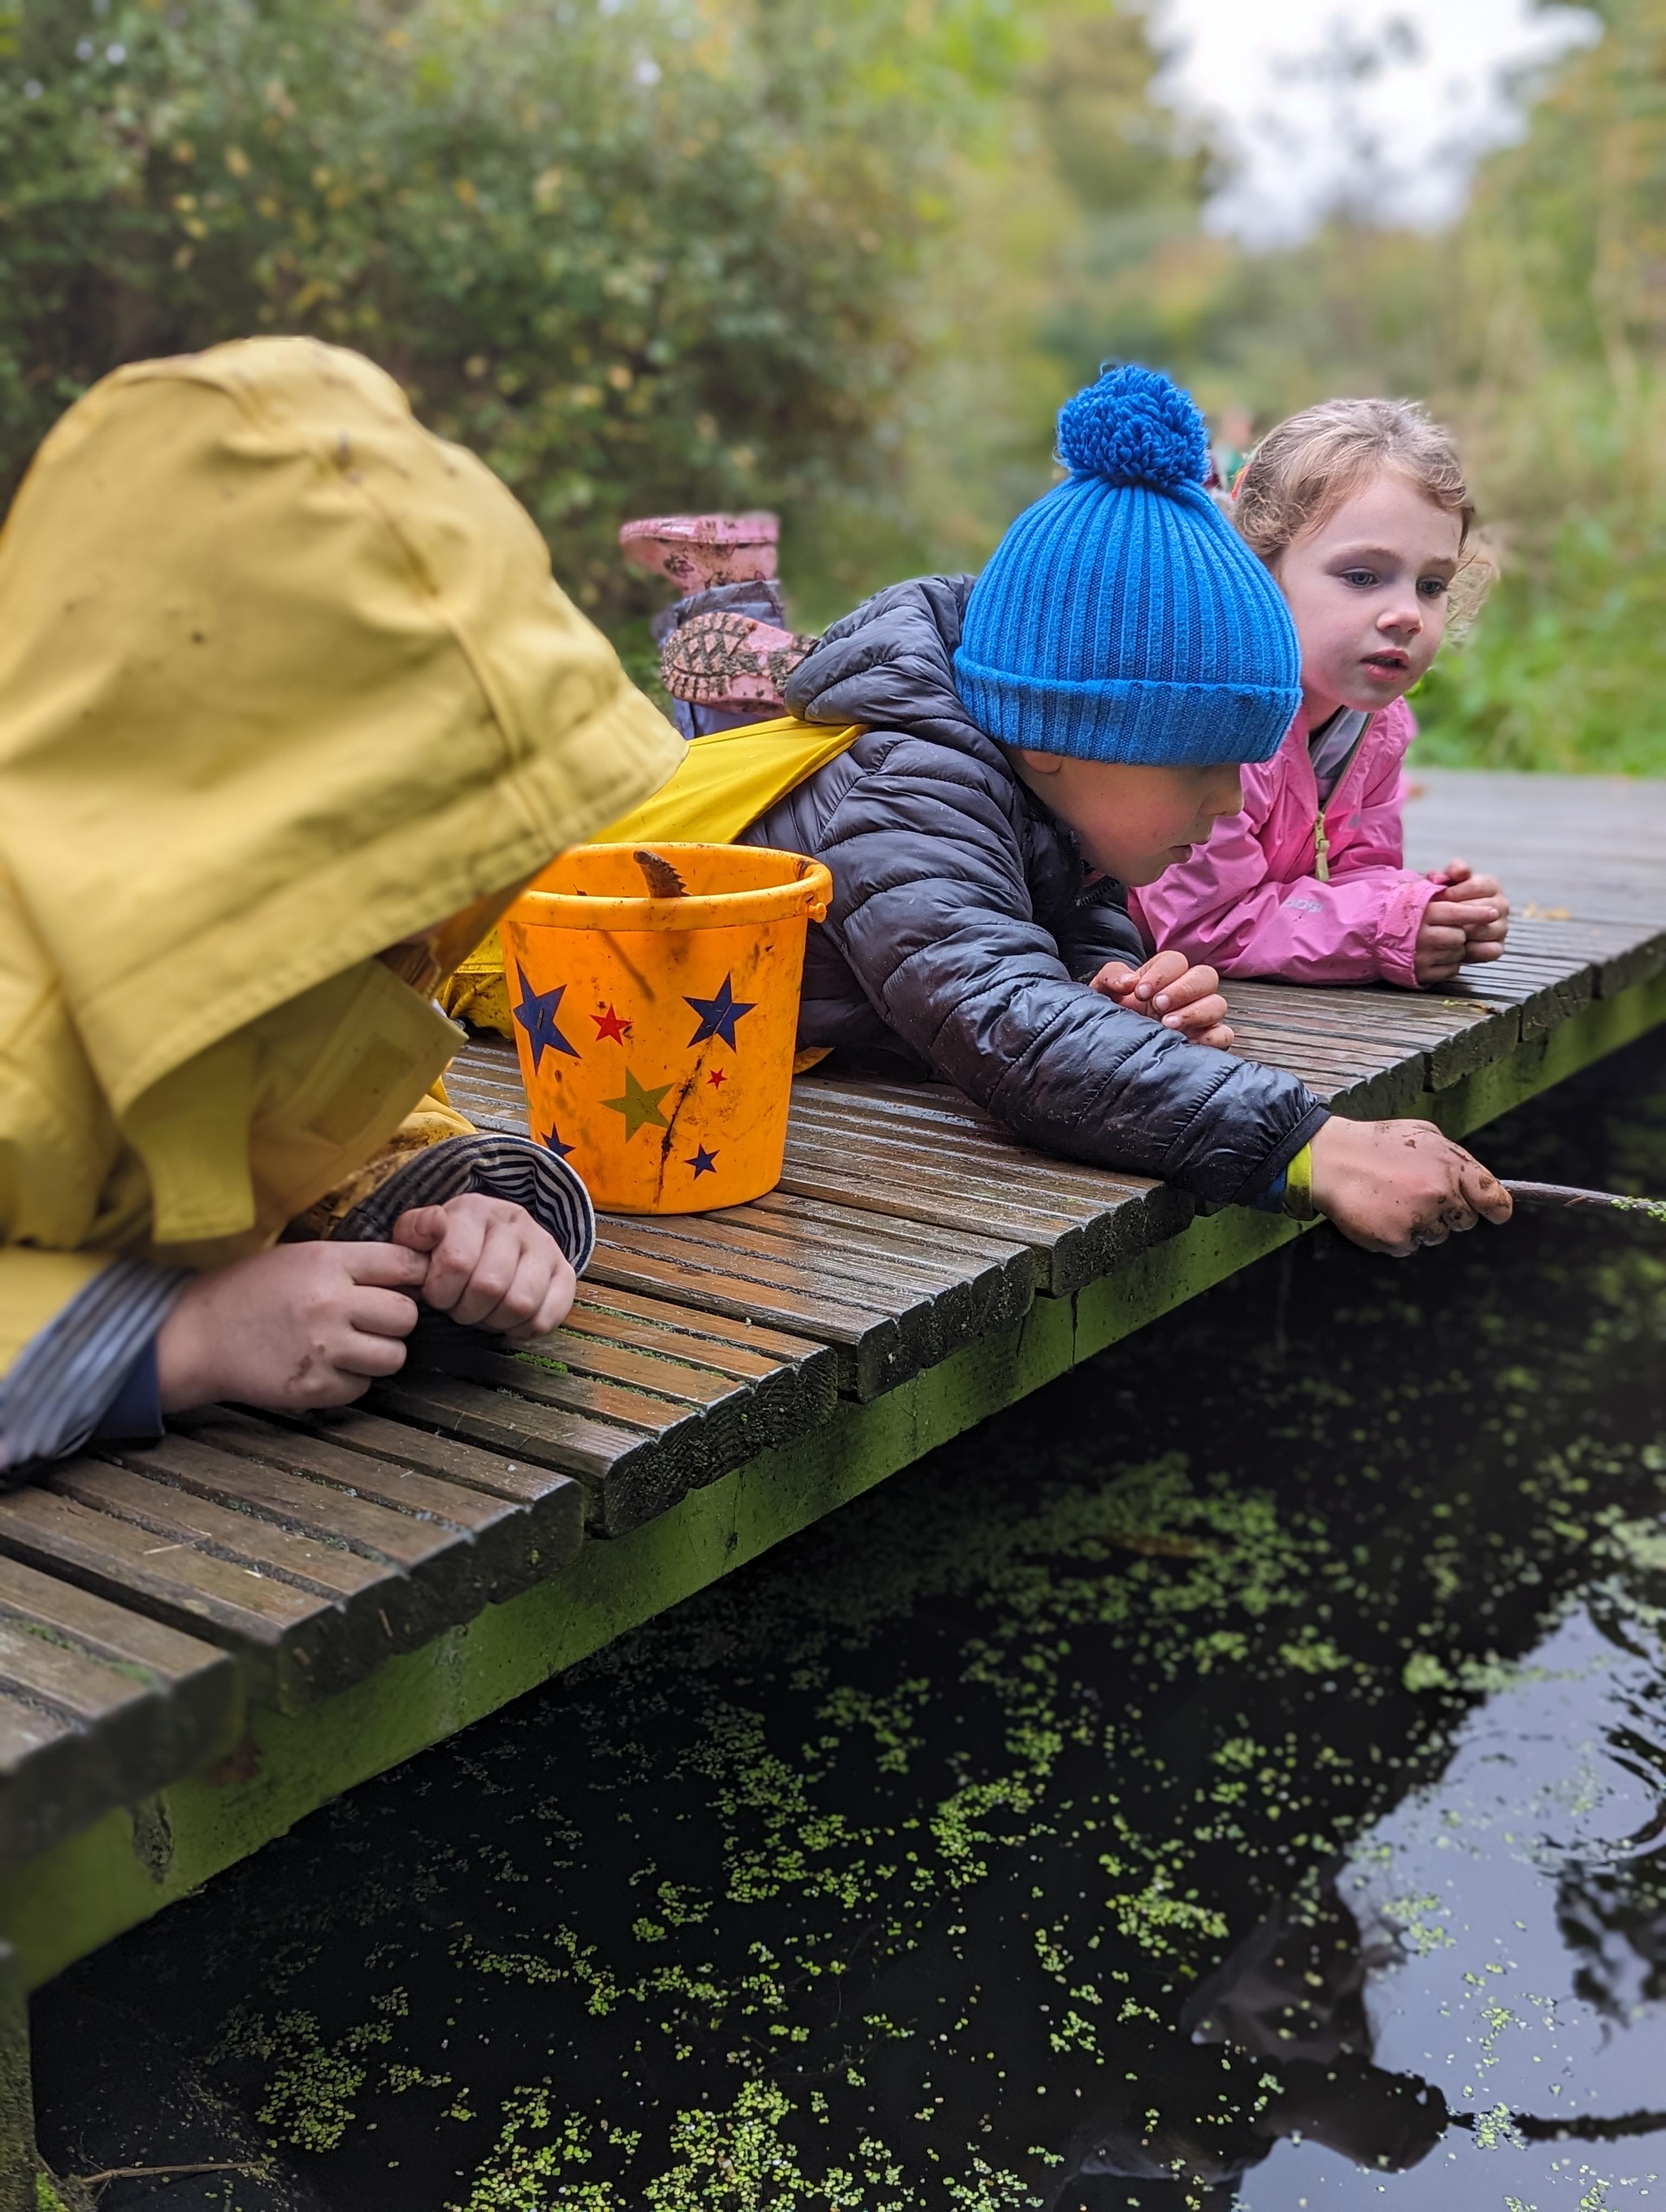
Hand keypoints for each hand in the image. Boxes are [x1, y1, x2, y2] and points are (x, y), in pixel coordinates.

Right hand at [157, 1241, 427, 1414]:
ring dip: (379, 1354)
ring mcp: (324, 1349)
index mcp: (329, 1263)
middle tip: (371, 1321)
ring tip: (350, 1346)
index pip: (405, 1264)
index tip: (408, 1285)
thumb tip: (410, 1272)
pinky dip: (351, 1381)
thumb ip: (352, 1263)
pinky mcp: (315, 1387)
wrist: (197, 1336)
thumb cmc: (249, 1291)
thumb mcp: (300, 1257)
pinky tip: (326, 1367)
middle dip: (395, 1320)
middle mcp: (331, 1304)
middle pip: (407, 1316)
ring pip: (393, 1356)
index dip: (413, 1276)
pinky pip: (363, 1387)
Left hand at [392, 1193, 575, 1341]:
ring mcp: (544, 1246)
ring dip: (494, 1321)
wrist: (492, 1240)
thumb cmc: (448, 1246)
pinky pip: (547, 1317)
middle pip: (490, 1287)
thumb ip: (413, 1231)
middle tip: (459, 1307)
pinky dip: (523, 1330)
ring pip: (521, 1303)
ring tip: (483, 1313)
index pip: (457, 1262)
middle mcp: (514, 1221)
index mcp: (475, 1209)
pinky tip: (507, 1321)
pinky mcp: (564, 1273)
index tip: (436, 1294)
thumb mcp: (419, 1235)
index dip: (440, 1292)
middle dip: (465, 1310)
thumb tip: (434, 1226)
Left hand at [1091, 951, 1233, 1048]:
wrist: (1111, 1053)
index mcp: (1163, 977)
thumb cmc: (1111, 1018)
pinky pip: (1224, 1035)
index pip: (1176, 961)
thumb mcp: (1102, 993)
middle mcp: (1186, 994)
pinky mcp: (1205, 1041)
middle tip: (1158, 1005)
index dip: (1161, 973)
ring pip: (1218, 1004)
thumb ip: (1111, 977)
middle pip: (1205, 977)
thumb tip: (1128, 981)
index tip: (1140, 992)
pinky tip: (1189, 1042)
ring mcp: (1199, 1018)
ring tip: (1168, 1025)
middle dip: (1183, 989)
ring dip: (1196, 1012)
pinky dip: (1213, 1036)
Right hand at [1308, 1116, 1512, 1256]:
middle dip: (1447, 1213)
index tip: (1496, 1214)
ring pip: (1436, 1236)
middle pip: (1464, 1221)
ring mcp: (1419, 1217)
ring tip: (1391, 1201)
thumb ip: (1453, 1157)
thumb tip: (1476, 1180)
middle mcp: (1440, 1193)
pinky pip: (1409, 1246)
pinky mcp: (1397, 1238)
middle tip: (1417, 1196)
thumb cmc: (1374, 1144)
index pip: (1494, 1197)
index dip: (1497, 1208)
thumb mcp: (1422, 1133)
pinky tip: (1379, 1214)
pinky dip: (1395, 1236)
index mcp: (1452, 1165)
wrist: (1329, 1160)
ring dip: (1420, 1225)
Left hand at [1416, 857, 1509, 982]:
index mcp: (1491, 885)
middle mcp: (1501, 905)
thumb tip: (1459, 871)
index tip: (1439, 898)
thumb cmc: (1444, 901)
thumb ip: (1453, 871)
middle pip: (1484, 909)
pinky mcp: (1498, 947)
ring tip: (1446, 932)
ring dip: (1465, 932)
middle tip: (1439, 918)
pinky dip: (1473, 950)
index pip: (1478, 886)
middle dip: (1458, 914)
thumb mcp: (1445, 882)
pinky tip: (1457, 947)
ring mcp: (1502, 927)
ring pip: (1487, 930)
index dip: (1456, 892)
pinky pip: (1490, 950)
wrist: (1441, 927)